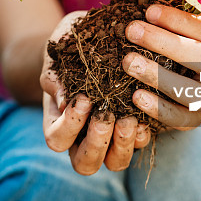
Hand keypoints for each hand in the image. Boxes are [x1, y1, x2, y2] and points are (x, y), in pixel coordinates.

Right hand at [40, 12, 150, 175]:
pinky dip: (142, 135)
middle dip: (96, 142)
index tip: (84, 99)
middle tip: (105, 116)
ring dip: (122, 145)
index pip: (56, 139)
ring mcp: (110, 137)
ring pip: (115, 162)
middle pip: (85, 163)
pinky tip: (145, 117)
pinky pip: (139, 144)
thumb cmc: (70, 43)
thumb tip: (64, 101)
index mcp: (59, 121)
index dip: (69, 125)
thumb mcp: (59, 52)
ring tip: (129, 120)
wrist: (94, 37)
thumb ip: (55, 74)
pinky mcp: (133, 128)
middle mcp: (82, 137)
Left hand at [122, 3, 200, 129]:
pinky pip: (180, 117)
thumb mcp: (194, 18)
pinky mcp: (199, 117)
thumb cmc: (189, 36)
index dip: (178, 21)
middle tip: (132, 31)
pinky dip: (158, 108)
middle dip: (164, 43)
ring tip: (127, 61)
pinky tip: (136, 96)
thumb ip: (185, 4)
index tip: (149, 11)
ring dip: (156, 75)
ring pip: (191, 90)